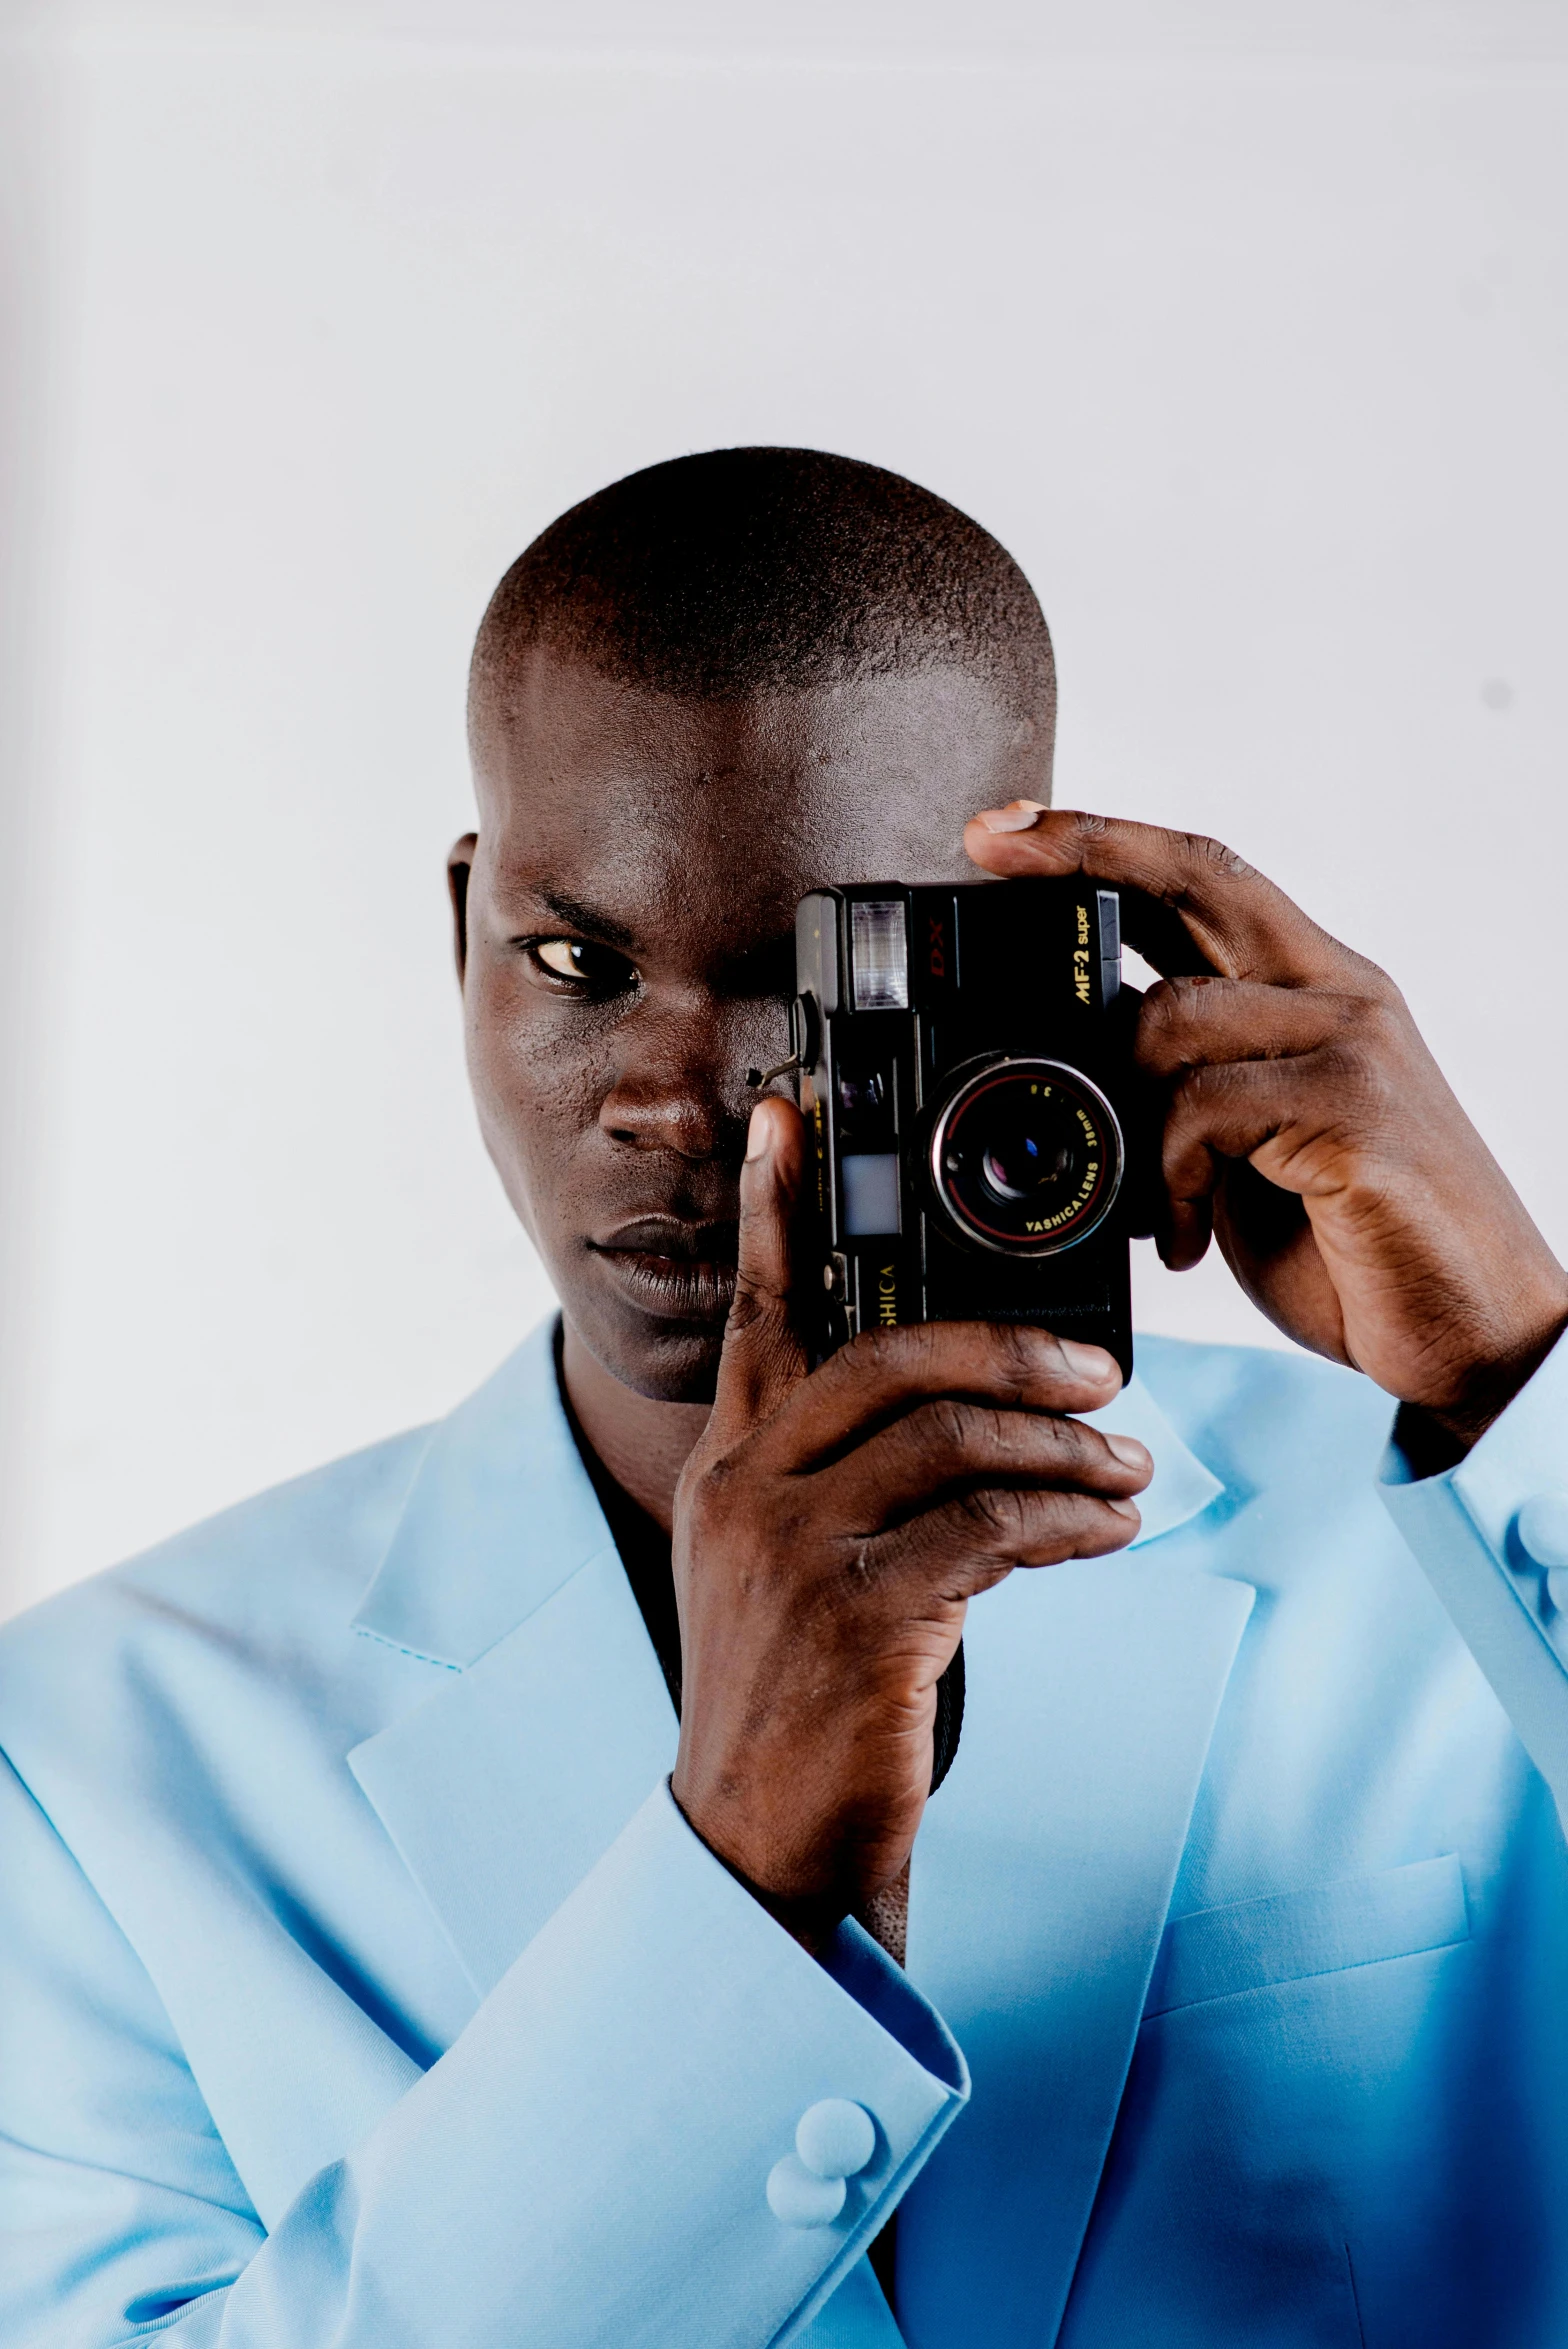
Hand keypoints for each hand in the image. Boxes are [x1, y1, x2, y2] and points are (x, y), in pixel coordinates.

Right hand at [668, 1096, 1151, 1950]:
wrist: (761, 1849)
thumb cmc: (797, 1703)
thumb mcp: (782, 1571)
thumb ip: (840, 1480)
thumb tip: (967, 1417)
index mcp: (728, 1467)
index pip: (756, 1315)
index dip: (771, 1209)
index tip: (787, 1118)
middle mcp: (749, 1491)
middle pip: (889, 1357)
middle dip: (1010, 1349)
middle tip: (1100, 1373)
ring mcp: (796, 1552)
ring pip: (955, 1439)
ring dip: (1065, 1447)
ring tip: (1128, 1468)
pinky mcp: (860, 1618)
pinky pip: (992, 1529)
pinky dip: (1071, 1519)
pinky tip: (1111, 1526)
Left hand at [967, 805, 1567, 1450]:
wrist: (1470, 1335)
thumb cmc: (1354, 1245)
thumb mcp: (1245, 1152)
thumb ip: (1182, 1090)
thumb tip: (1079, 1065)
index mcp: (1315, 991)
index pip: (1206, 879)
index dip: (1106, 842)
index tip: (1007, 829)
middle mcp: (1340, 996)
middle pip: (1197, 880)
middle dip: (1085, 851)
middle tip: (991, 846)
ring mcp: (1350, 1045)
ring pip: (1172, 1017)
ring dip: (1125, 1118)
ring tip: (1153, 1207)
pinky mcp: (1353, 1109)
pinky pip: (1201, 1107)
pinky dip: (1165, 1179)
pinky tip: (1184, 1240)